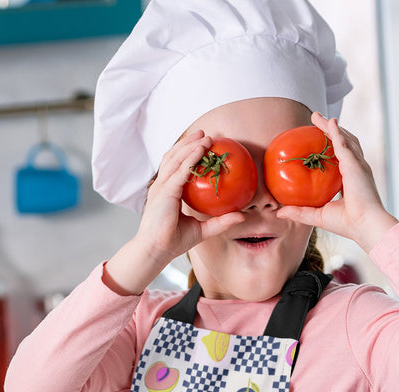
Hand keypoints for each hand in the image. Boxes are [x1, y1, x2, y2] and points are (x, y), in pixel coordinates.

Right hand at [104, 130, 245, 294]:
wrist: (157, 250)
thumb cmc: (173, 242)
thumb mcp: (202, 230)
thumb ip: (220, 222)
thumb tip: (242, 216)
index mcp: (166, 193)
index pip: (175, 168)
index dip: (187, 155)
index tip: (202, 146)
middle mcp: (161, 187)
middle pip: (173, 157)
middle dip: (187, 143)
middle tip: (204, 134)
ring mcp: (161, 188)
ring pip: (175, 159)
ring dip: (190, 145)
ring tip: (204, 136)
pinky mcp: (164, 192)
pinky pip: (180, 170)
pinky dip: (190, 157)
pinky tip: (201, 149)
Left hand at [277, 113, 396, 252]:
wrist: (364, 225)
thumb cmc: (346, 224)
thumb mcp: (316, 216)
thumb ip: (298, 212)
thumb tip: (279, 212)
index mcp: (350, 179)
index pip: (340, 158)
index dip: (331, 148)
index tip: (318, 141)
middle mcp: (356, 169)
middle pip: (343, 143)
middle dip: (331, 130)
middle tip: (316, 120)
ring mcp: (357, 165)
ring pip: (344, 139)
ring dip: (331, 127)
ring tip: (319, 118)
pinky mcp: (355, 165)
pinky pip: (344, 144)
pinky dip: (337, 132)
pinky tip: (329, 122)